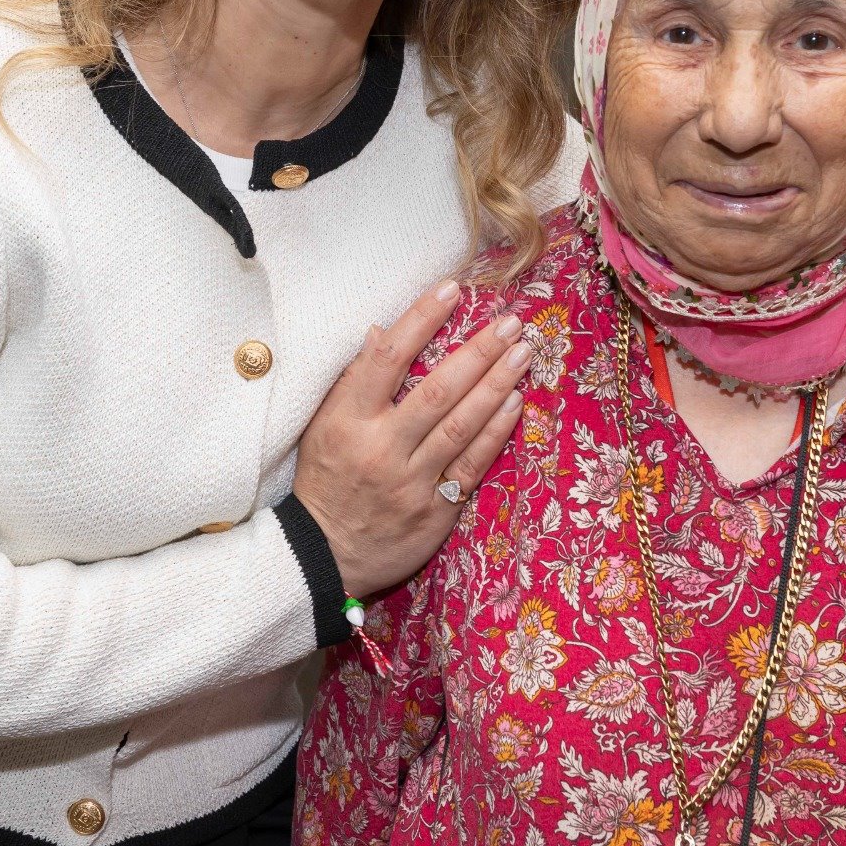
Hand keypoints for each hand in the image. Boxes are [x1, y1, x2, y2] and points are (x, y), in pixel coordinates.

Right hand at [293, 281, 530, 599]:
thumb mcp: (322, 426)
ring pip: (462, 425)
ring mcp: (411, 481)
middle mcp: (382, 448)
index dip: (421, 320)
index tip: (452, 289)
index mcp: (347, 422)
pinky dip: (496, 431)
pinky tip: (517, 402)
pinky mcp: (435, 510)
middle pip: (438, 391)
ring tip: (523, 353)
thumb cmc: (324, 480)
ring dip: (497, 385)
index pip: (387, 359)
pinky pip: (473, 464)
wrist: (324, 555)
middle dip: (478, 352)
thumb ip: (353, 381)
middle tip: (510, 323)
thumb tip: (383, 330)